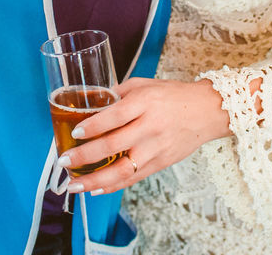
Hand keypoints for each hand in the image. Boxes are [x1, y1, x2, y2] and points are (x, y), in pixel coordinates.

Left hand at [58, 77, 229, 195]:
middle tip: (64, 161)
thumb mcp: (145, 84)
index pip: (114, 116)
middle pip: (113, 145)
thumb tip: (92, 102)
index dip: (92, 126)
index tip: (74, 131)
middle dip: (84, 156)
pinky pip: (133, 178)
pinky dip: (113, 186)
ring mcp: (156, 148)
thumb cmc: (173, 94)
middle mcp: (150, 126)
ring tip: (74, 185)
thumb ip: (118, 93)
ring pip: (122, 170)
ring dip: (95, 180)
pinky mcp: (161, 163)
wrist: (207, 111)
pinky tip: (95, 189)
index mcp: (145, 102)